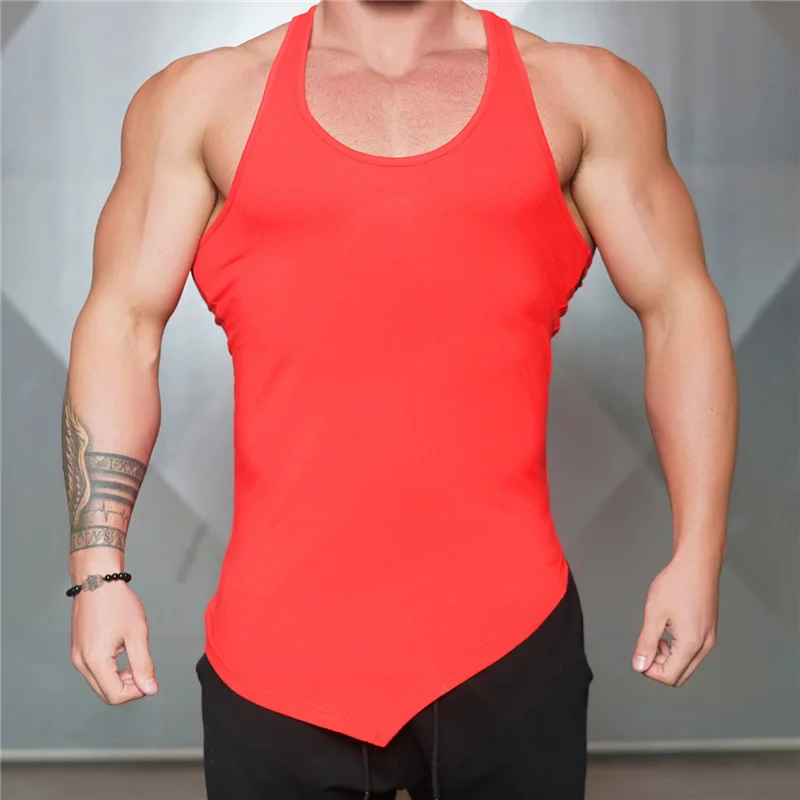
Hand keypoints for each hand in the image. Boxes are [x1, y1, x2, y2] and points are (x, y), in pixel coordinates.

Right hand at [70, 578, 157, 703]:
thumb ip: (143, 664)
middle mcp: (81, 662)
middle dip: (129, 687)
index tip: (151, 679)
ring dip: (120, 679)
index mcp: (95, 661)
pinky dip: (110, 670)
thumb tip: (150, 689)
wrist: (98, 581)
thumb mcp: (137, 634)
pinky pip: (94, 670)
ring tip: (135, 660)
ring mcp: (77, 656)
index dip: (137, 692)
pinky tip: (123, 653)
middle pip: (106, 693)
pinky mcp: (78, 649)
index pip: (115, 695)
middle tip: (145, 671)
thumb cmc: (117, 603)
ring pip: (99, 683)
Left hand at [632, 552, 720, 686]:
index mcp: (691, 644)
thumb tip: (639, 665)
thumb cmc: (677, 584)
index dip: (650, 670)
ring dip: (668, 657)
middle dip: (659, 667)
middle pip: (680, 675)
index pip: (670, 676)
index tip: (639, 655)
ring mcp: (709, 638)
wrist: (697, 564)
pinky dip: (678, 648)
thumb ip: (646, 643)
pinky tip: (668, 630)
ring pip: (687, 664)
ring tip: (657, 635)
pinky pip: (693, 651)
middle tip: (647, 647)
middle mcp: (705, 646)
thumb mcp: (654, 614)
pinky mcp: (709, 631)